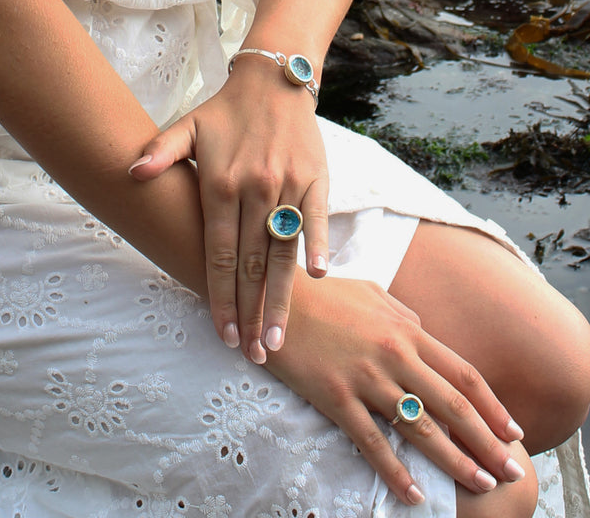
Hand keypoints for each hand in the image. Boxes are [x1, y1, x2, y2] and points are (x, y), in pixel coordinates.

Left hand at [128, 59, 328, 363]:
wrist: (273, 80)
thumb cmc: (225, 111)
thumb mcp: (185, 126)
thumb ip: (158, 153)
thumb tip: (129, 176)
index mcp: (219, 185)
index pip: (218, 255)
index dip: (219, 297)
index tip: (224, 334)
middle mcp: (254, 190)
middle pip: (251, 264)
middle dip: (251, 312)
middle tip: (255, 352)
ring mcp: (287, 185)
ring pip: (283, 252)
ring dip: (281, 297)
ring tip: (280, 336)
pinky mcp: (316, 178)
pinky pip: (316, 218)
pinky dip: (315, 246)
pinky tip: (315, 277)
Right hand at [266, 272, 526, 505]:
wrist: (275, 298)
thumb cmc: (325, 293)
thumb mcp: (372, 292)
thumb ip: (403, 314)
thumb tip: (423, 330)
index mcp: (406, 330)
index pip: (463, 374)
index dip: (493, 406)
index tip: (512, 431)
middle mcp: (395, 355)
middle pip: (453, 406)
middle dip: (487, 443)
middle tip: (511, 472)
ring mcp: (366, 378)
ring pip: (420, 428)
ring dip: (455, 462)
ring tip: (480, 485)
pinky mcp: (335, 396)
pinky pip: (371, 442)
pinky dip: (395, 472)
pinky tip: (414, 495)